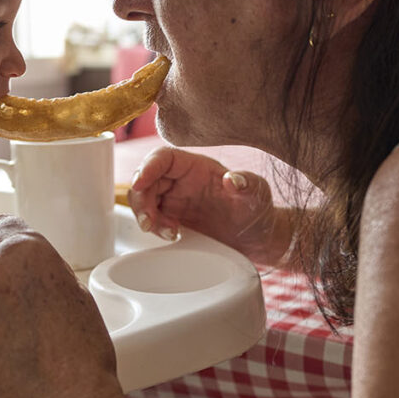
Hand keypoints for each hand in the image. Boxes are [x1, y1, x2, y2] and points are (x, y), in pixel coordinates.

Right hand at [127, 147, 281, 263]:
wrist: (258, 239)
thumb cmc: (258, 210)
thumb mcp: (257, 194)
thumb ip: (247, 183)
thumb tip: (233, 179)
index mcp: (197, 167)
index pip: (164, 158)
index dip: (148, 166)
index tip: (140, 183)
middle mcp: (182, 181)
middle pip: (147, 180)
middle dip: (142, 200)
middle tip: (149, 222)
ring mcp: (176, 201)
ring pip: (145, 200)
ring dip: (147, 217)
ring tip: (169, 233)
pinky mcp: (173, 220)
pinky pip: (153, 219)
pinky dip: (154, 229)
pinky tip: (172, 236)